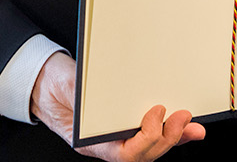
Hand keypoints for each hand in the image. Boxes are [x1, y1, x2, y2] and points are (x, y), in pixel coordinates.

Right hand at [30, 52, 203, 159]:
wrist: (44, 82)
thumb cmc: (52, 85)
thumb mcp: (66, 85)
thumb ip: (80, 93)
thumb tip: (99, 95)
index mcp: (89, 141)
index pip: (123, 153)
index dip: (145, 137)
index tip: (157, 111)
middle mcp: (106, 143)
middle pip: (143, 154)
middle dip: (166, 138)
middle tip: (183, 116)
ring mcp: (117, 134)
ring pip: (150, 147)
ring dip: (174, 137)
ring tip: (192, 124)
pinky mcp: (126, 121)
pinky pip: (151, 133)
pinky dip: (170, 131)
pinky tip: (188, 126)